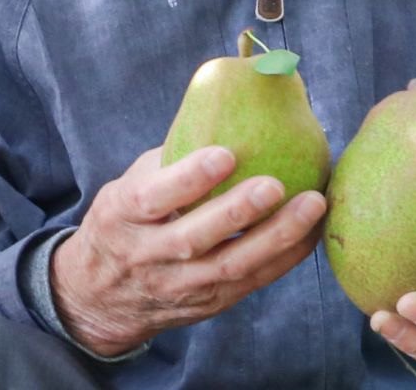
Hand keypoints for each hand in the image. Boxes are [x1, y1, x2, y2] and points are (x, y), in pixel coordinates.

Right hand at [48, 145, 327, 357]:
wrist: (103, 295)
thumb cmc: (125, 222)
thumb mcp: (128, 187)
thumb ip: (169, 162)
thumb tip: (223, 113)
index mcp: (121, 216)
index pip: (151, 198)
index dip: (188, 178)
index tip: (225, 154)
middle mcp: (146, 255)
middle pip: (194, 239)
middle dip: (238, 211)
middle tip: (276, 183)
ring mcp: (178, 286)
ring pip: (230, 266)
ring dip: (275, 237)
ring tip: (312, 204)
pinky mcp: (208, 303)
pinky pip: (251, 281)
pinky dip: (284, 257)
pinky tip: (310, 231)